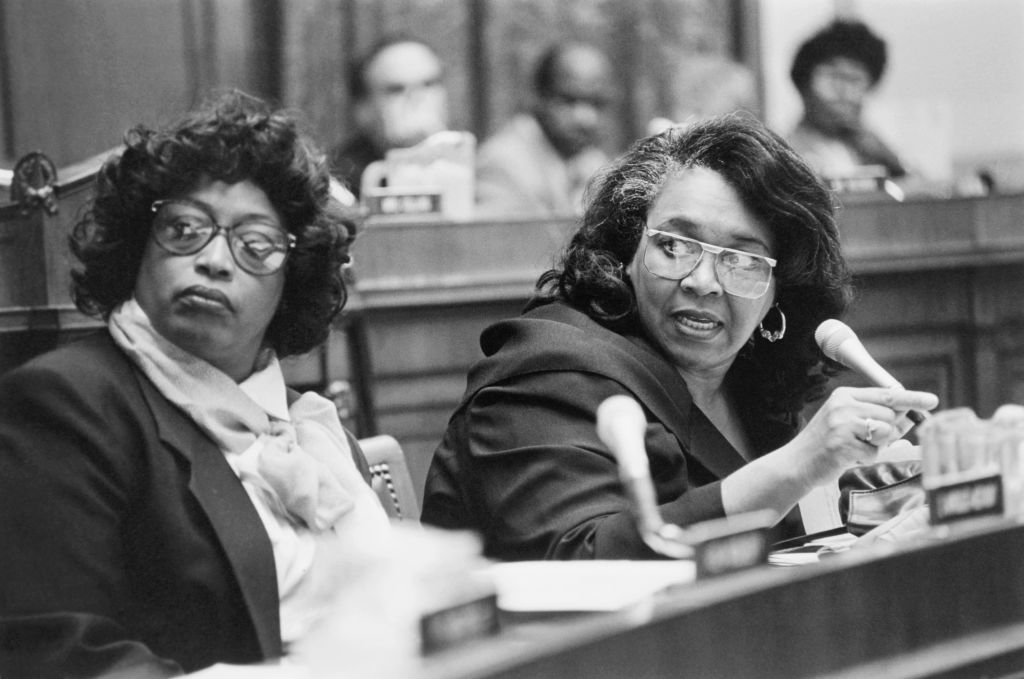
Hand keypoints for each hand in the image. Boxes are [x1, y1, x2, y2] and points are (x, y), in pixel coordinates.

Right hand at [794, 386, 938, 482]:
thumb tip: (910, 417)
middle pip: (889, 414)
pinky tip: (847, 456)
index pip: (886, 394)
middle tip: (867, 439)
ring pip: (884, 432)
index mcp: (845, 396)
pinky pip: (873, 453)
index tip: (931, 401)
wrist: (796, 463)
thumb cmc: (824, 444)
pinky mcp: (841, 444)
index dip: (912, 398)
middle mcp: (843, 405)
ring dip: (876, 445)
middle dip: (887, 430)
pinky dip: (864, 458)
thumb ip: (877, 418)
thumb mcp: (848, 423)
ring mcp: (841, 424)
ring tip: (854, 447)